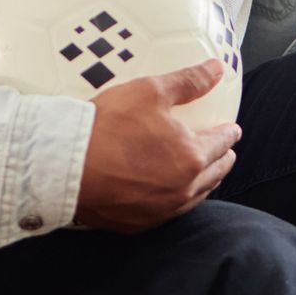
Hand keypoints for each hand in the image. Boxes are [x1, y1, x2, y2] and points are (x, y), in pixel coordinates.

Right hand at [75, 60, 241, 231]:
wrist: (62, 165)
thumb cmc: (107, 126)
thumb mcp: (150, 91)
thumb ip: (188, 82)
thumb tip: (216, 69)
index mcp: (191, 157)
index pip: (221, 143)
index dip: (229, 134)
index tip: (233, 130)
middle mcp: (182, 189)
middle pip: (214, 174)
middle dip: (223, 160)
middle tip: (225, 151)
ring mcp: (160, 211)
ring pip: (194, 197)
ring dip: (204, 182)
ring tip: (205, 173)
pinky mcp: (136, 224)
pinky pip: (167, 212)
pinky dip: (176, 200)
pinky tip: (170, 194)